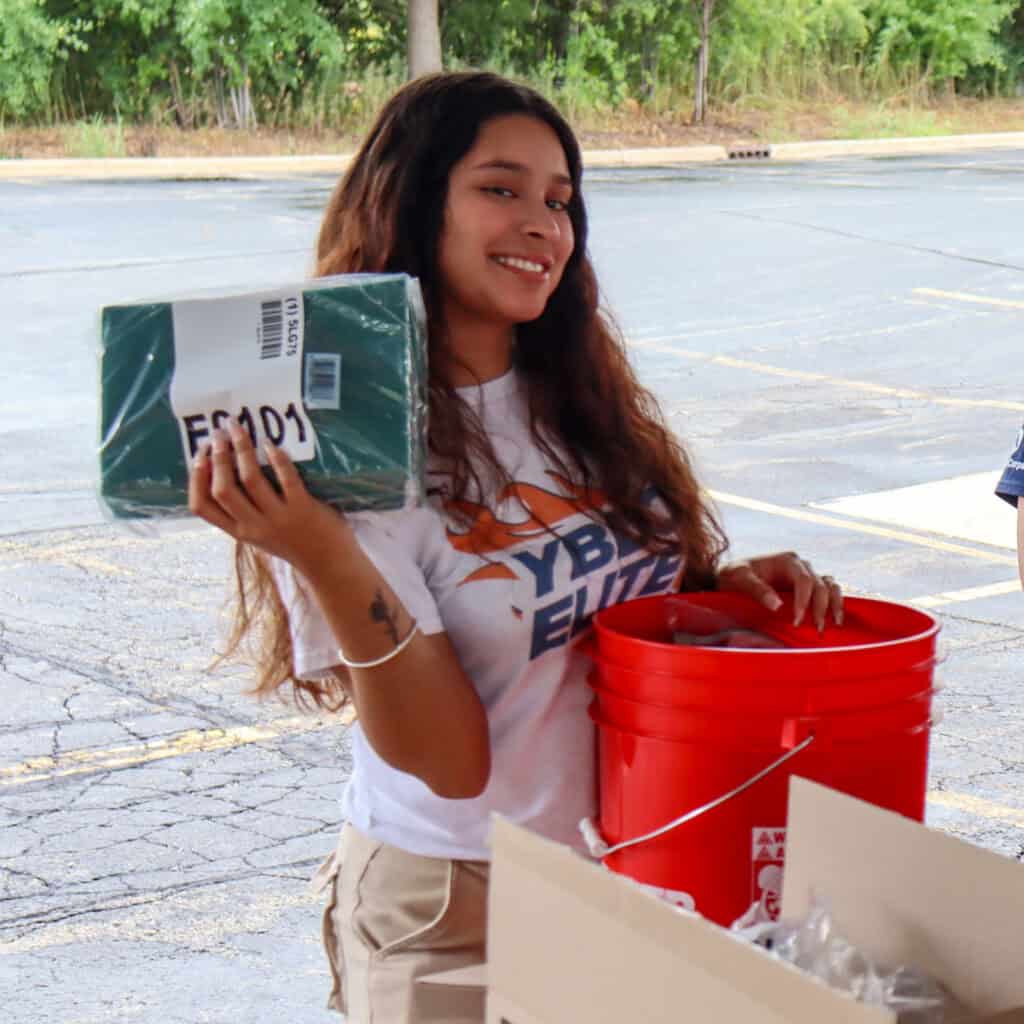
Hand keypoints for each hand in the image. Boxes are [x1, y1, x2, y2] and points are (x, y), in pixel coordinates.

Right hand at [188, 417, 350, 571]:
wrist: (330, 566)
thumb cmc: (295, 544)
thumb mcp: (260, 535)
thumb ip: (244, 514)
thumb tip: (227, 474)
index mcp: (239, 532)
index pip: (201, 507)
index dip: (195, 478)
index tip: (199, 455)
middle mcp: (254, 526)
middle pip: (222, 489)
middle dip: (217, 456)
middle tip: (218, 432)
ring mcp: (278, 518)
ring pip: (250, 480)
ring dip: (241, 449)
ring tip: (238, 428)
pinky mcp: (303, 509)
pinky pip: (286, 479)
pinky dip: (277, 459)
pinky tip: (270, 444)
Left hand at [716, 552, 842, 631]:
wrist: (730, 578)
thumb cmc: (733, 575)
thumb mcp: (739, 579)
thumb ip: (757, 589)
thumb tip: (777, 605)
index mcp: (786, 560)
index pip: (804, 579)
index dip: (804, 600)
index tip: (797, 621)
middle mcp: (800, 566)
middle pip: (820, 585)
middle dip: (820, 607)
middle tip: (817, 629)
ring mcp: (806, 576)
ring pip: (830, 586)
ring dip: (834, 605)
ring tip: (833, 624)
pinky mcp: (807, 588)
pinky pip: (829, 591)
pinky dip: (834, 603)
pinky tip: (834, 619)